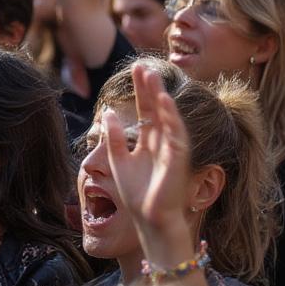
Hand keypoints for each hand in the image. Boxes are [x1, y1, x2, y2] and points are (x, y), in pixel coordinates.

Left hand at [102, 63, 193, 236]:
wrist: (148, 220)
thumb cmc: (135, 195)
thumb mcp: (118, 162)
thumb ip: (113, 138)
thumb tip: (106, 112)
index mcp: (147, 142)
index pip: (145, 110)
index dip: (140, 91)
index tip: (135, 70)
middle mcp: (161, 141)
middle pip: (155, 108)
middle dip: (149, 87)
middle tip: (142, 65)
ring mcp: (171, 148)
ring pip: (166, 116)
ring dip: (160, 95)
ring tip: (151, 75)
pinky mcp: (178, 158)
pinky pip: (176, 133)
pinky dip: (171, 116)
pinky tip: (163, 100)